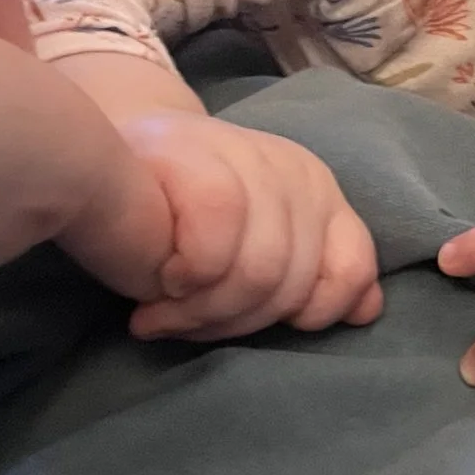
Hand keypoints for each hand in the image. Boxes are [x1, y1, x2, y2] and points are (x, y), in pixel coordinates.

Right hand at [109, 111, 382, 341]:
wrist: (109, 149)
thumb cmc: (181, 216)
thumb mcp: (255, 249)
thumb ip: (313, 277)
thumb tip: (365, 312)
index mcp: (320, 195)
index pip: (352, 269)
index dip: (313, 313)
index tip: (259, 320)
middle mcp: (296, 173)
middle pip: (291, 284)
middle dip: (233, 323)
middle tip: (183, 325)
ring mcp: (250, 157)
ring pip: (258, 272)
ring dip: (202, 314)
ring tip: (162, 316)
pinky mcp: (198, 158)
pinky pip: (215, 249)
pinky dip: (188, 283)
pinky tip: (158, 287)